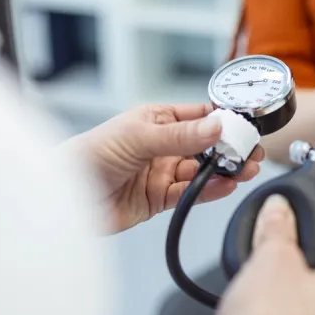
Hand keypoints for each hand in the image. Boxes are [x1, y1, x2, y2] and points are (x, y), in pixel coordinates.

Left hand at [65, 103, 262, 232]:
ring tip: (245, 170)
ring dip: (224, 171)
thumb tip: (216, 125)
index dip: (223, 120)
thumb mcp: (138, 137)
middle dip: (230, 148)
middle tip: (251, 152)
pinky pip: (191, 193)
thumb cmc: (88, 155)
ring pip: (202, 170)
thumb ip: (181, 136)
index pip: (199, 116)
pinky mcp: (159, 199)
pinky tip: (225, 186)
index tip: (244, 126)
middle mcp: (162, 145)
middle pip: (206, 146)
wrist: (63, 197)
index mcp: (157, 120)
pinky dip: (210, 190)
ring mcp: (161, 172)